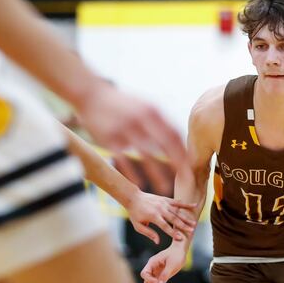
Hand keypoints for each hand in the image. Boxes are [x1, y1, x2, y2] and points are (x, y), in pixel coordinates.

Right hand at [75, 82, 191, 189]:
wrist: (91, 94)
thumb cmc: (122, 103)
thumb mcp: (144, 105)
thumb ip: (160, 121)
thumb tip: (179, 139)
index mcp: (152, 111)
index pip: (174, 133)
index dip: (184, 151)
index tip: (192, 165)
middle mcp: (141, 119)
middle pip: (165, 144)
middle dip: (178, 162)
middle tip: (187, 179)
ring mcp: (125, 129)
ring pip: (146, 154)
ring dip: (157, 173)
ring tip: (165, 188)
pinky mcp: (109, 139)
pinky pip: (124, 159)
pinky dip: (132, 173)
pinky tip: (140, 184)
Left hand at [127, 191, 196, 243]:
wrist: (133, 197)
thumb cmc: (135, 213)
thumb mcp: (138, 226)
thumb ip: (149, 233)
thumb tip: (158, 242)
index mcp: (153, 216)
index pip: (165, 226)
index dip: (173, 233)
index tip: (181, 238)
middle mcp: (160, 209)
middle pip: (174, 219)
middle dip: (183, 226)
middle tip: (192, 231)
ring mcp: (163, 203)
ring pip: (177, 211)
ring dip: (186, 218)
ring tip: (194, 223)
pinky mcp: (165, 199)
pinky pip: (177, 202)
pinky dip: (186, 204)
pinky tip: (194, 206)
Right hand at [140, 246, 186, 282]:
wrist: (180, 251)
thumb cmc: (176, 255)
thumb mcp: (172, 264)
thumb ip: (165, 274)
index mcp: (152, 263)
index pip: (144, 273)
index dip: (149, 279)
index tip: (158, 282)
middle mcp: (152, 268)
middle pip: (146, 280)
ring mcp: (156, 272)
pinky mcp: (161, 276)